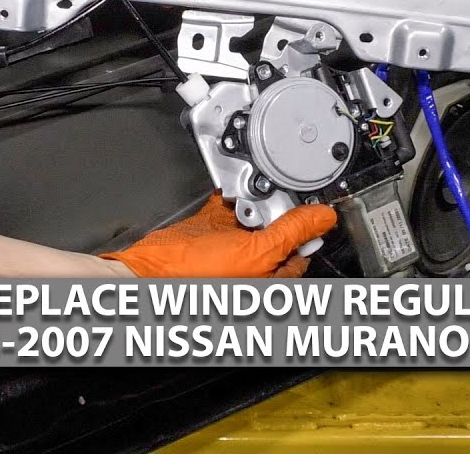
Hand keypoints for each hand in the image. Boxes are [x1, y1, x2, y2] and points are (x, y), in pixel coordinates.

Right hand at [100, 194, 336, 277]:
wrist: (147, 269)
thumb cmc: (195, 278)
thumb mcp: (255, 253)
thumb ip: (291, 233)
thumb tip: (322, 218)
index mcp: (270, 279)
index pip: (302, 251)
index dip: (308, 228)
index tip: (312, 204)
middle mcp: (253, 265)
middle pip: (279, 229)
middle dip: (278, 210)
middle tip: (276, 198)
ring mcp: (230, 247)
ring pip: (254, 215)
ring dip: (254, 200)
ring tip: (250, 196)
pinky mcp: (209, 230)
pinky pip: (227, 207)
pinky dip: (229, 195)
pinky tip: (230, 191)